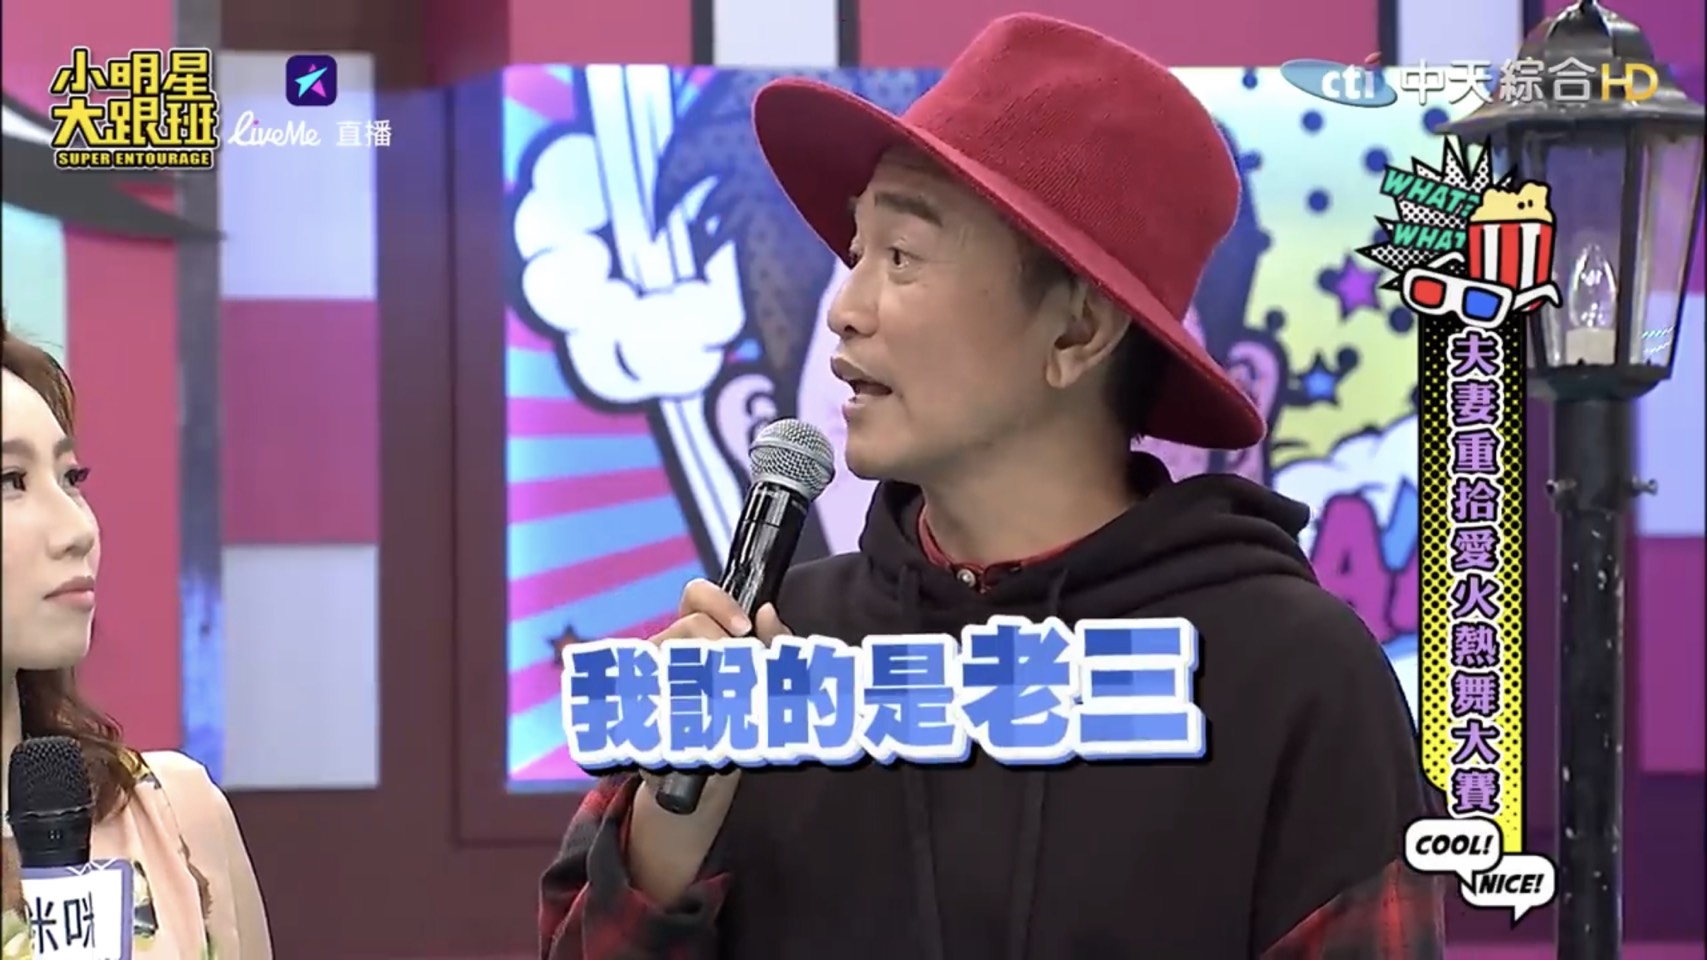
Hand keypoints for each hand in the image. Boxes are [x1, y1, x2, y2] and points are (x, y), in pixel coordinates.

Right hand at [636, 579, 790, 795]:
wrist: (705, 783)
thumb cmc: (736, 723)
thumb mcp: (765, 680)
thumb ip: (773, 644)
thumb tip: (767, 610)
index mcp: (694, 635)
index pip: (695, 596)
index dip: (719, 602)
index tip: (745, 629)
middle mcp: (665, 650)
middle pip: (691, 625)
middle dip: (725, 650)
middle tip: (743, 680)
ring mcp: (647, 680)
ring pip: (676, 660)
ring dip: (712, 685)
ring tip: (729, 710)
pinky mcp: (636, 713)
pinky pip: (660, 702)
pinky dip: (692, 717)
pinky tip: (708, 731)